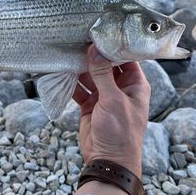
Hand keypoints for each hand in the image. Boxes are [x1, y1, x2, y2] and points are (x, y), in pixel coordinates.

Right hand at [73, 45, 149, 177]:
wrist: (108, 161)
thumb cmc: (120, 132)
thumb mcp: (113, 101)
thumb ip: (103, 75)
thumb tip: (95, 50)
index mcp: (134, 84)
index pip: (126, 59)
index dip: (113, 46)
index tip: (99, 33)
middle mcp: (119, 88)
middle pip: (105, 65)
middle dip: (92, 56)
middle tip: (77, 40)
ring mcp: (103, 96)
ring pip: (90, 76)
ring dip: (79, 68)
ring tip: (66, 54)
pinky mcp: (89, 105)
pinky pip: (79, 89)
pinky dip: (71, 82)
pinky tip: (61, 72)